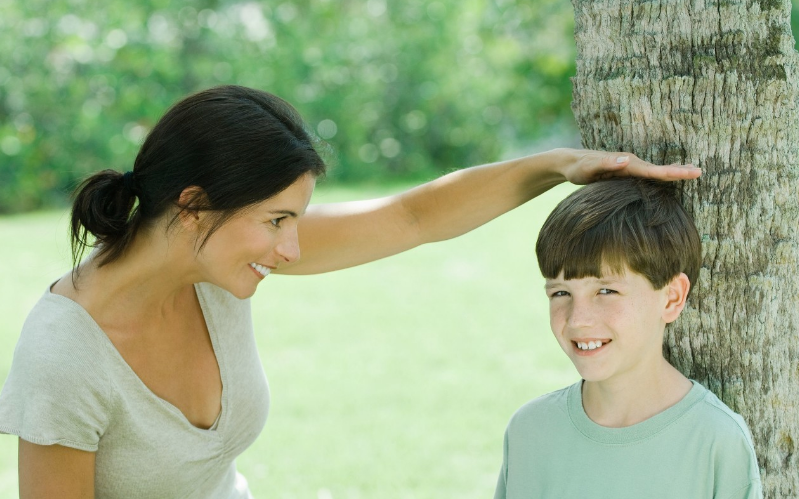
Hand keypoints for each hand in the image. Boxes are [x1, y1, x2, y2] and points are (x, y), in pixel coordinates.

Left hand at [554, 148, 701, 184]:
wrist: (570, 162)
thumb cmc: (577, 168)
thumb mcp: (588, 168)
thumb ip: (605, 164)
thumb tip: (626, 160)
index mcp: (627, 164)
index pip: (653, 171)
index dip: (673, 172)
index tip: (691, 172)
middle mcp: (631, 163)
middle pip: (659, 169)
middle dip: (679, 171)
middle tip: (700, 172)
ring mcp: (630, 167)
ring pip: (656, 171)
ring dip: (674, 171)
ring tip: (693, 172)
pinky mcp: (627, 173)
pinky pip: (648, 175)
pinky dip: (662, 175)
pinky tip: (670, 177)